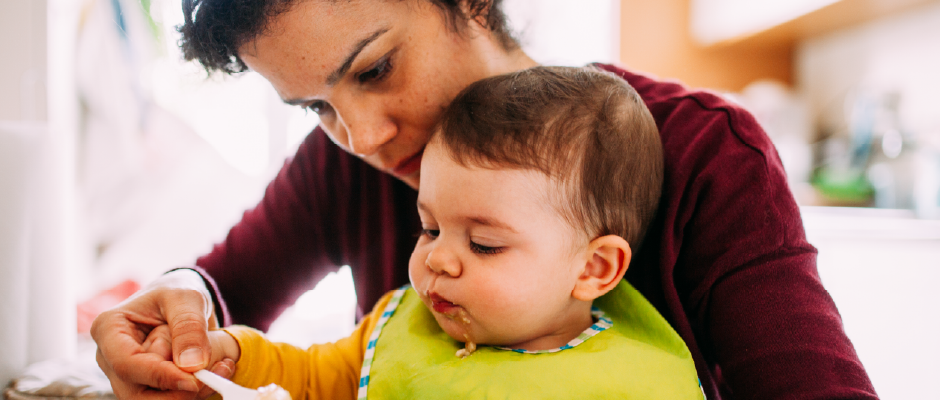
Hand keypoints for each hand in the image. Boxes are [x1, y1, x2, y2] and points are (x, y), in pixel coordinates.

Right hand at [92, 269, 220, 399]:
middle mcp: (110, 358)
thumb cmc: (177, 293)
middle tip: (213, 378)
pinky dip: (192, 393)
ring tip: (220, 369)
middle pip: (134, 392)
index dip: (159, 376)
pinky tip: (216, 373)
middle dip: (175, 392)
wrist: (180, 304)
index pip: (126, 363)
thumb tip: (191, 365)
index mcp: (109, 329)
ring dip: (187, 394)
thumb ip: (188, 326)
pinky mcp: (145, 386)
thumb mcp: (186, 298)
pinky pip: (166, 398)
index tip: (193, 380)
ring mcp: (125, 376)